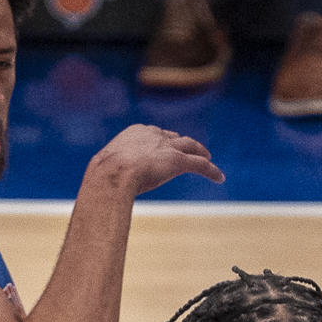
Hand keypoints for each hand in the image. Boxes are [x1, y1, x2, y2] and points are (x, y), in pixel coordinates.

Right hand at [92, 124, 223, 195]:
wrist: (111, 174)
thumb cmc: (103, 175)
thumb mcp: (106, 169)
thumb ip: (111, 173)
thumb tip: (101, 189)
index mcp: (136, 132)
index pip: (155, 134)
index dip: (162, 142)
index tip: (165, 148)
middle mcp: (154, 135)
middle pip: (175, 137)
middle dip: (184, 144)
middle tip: (191, 150)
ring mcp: (167, 147)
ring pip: (191, 147)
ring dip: (201, 152)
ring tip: (208, 159)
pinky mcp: (178, 160)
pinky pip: (200, 165)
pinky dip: (211, 171)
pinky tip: (219, 178)